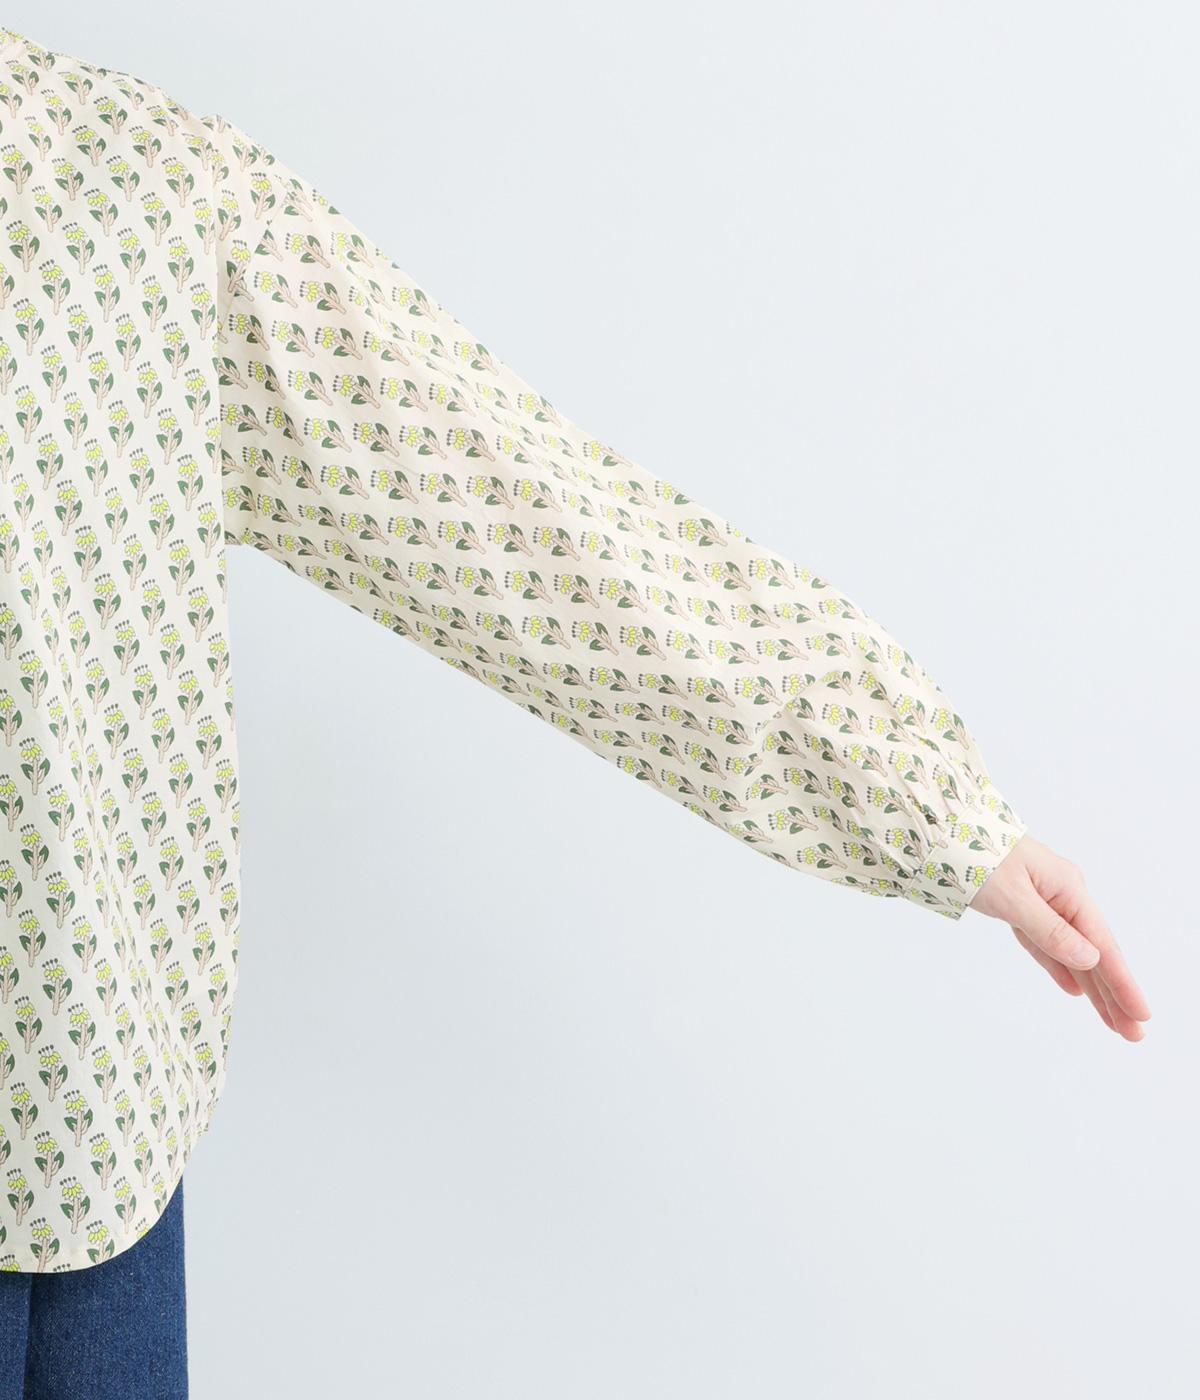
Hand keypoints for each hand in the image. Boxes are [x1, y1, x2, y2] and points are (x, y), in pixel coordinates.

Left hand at [968, 833, 1150, 1039]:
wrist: (942, 833)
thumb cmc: (975, 856)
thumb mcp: (1012, 897)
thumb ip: (1050, 931)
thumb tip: (1090, 960)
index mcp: (1067, 888)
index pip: (1101, 945)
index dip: (1122, 983)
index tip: (1140, 1016)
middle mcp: (1061, 894)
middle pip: (1092, 952)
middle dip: (1113, 994)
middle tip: (1134, 1034)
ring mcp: (1043, 899)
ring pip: (1071, 951)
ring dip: (1092, 987)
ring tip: (1112, 1022)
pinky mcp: (1023, 904)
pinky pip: (1046, 943)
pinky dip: (1059, 966)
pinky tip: (1076, 989)